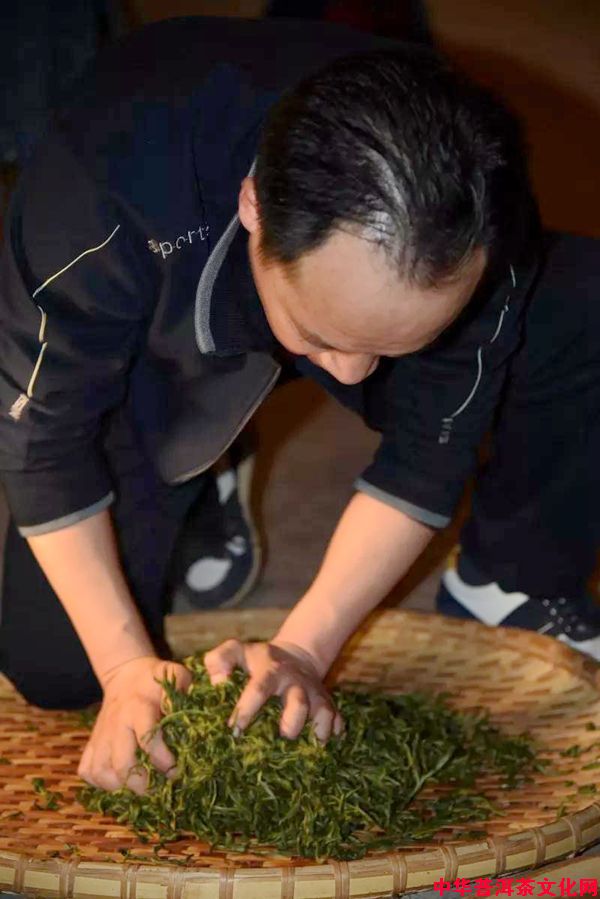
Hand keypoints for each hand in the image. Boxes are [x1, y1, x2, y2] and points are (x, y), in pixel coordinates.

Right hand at [78, 656, 191, 793]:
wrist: (125, 674)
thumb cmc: (155, 679)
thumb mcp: (174, 674)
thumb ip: (181, 688)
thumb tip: (178, 712)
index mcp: (138, 708)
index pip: (147, 739)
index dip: (162, 759)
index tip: (176, 770)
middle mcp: (117, 724)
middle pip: (122, 763)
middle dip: (141, 784)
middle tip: (157, 791)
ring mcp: (101, 734)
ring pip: (100, 771)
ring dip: (120, 787)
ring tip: (138, 788)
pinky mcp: (92, 742)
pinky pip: (87, 770)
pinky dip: (100, 782)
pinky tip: (119, 780)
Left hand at [203, 639, 343, 741]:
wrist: (296, 656)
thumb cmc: (258, 661)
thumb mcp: (237, 652)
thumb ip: (220, 660)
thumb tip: (218, 682)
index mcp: (270, 672)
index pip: (259, 689)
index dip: (247, 709)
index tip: (235, 730)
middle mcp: (295, 683)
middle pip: (299, 703)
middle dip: (292, 723)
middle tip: (281, 737)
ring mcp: (315, 694)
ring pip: (325, 714)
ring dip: (317, 733)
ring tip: (308, 747)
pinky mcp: (329, 705)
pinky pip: (339, 722)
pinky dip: (335, 733)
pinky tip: (328, 744)